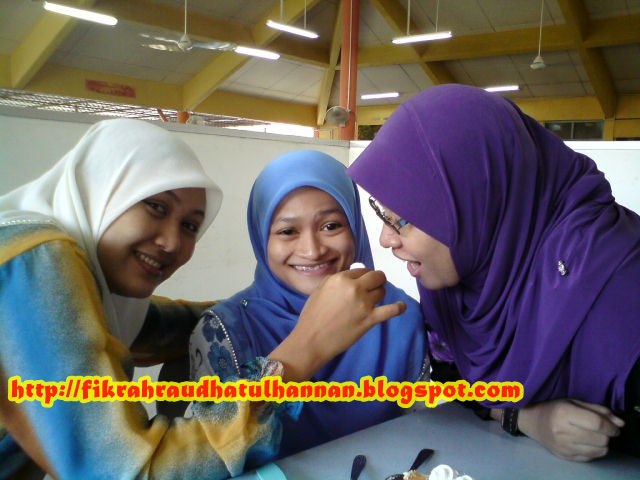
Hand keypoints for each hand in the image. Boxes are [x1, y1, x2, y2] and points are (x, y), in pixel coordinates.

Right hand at [268, 268, 405, 380]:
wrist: (311, 340)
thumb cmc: (311, 316)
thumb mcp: (319, 290)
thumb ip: (335, 280)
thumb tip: (349, 277)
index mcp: (340, 278)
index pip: (361, 270)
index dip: (364, 276)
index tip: (363, 282)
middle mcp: (354, 287)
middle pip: (376, 277)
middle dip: (377, 280)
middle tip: (375, 287)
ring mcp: (364, 303)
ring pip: (382, 291)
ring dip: (380, 295)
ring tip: (374, 301)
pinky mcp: (370, 319)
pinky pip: (392, 310)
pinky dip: (399, 308)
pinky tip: (401, 306)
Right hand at [517, 399, 624, 461]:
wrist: (532, 421)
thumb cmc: (554, 408)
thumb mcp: (574, 403)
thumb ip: (599, 411)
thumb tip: (620, 423)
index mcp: (564, 413)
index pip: (596, 423)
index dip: (611, 426)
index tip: (615, 427)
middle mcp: (562, 431)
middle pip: (600, 439)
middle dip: (606, 435)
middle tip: (602, 431)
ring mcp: (563, 446)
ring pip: (598, 451)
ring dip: (602, 444)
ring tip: (595, 437)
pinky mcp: (564, 456)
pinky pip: (590, 458)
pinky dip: (594, 451)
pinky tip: (587, 443)